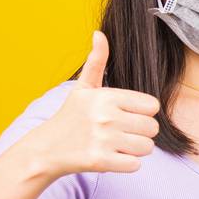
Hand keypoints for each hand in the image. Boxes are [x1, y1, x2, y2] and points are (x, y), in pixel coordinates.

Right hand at [30, 30, 162, 175]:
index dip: (142, 113)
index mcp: (107, 96)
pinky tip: (111, 157)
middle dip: (141, 132)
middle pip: (153, 128)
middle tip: (120, 133)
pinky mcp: (100, 161)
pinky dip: (126, 164)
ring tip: (116, 145)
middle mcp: (106, 116)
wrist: (45, 149)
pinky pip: (135, 165)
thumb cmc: (70, 116)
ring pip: (147, 147)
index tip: (125, 115)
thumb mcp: (83, 88)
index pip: (153, 106)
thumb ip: (97, 61)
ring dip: (135, 149)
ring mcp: (104, 139)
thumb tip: (99, 33)